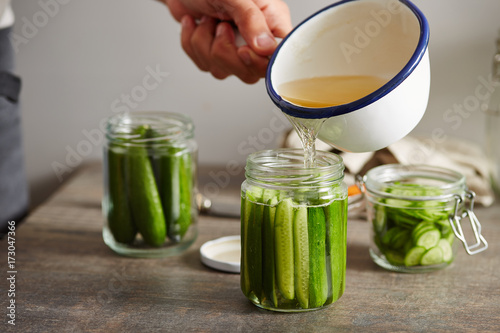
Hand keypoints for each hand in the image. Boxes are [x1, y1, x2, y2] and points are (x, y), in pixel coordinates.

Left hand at [162, 0, 291, 82]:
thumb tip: (266, 47)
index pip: (280, 56)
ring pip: (224, 71)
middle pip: (251, 74)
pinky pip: (205, 65)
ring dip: (205, 44)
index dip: (261, 62)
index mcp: (272, 21)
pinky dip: (192, 44)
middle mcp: (257, 40)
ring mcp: (236, 51)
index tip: (243, 50)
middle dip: (227, 54)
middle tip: (221, 27)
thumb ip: (251, 19)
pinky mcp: (216, 56)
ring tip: (208, 20)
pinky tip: (195, 25)